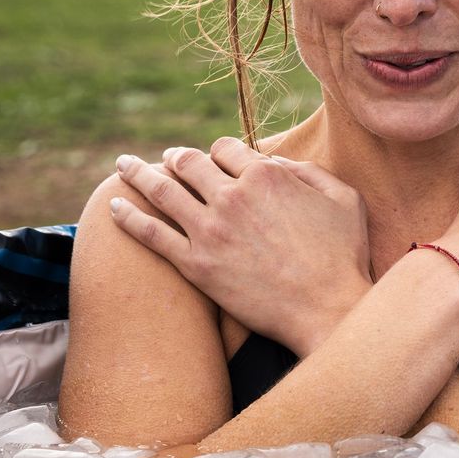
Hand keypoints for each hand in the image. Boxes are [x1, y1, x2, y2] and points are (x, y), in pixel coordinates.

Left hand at [109, 138, 371, 355]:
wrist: (327, 309)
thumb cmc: (343, 256)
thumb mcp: (344, 198)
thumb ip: (309, 171)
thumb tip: (277, 163)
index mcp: (267, 175)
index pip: (227, 148)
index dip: (220, 151)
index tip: (216, 158)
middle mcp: (232, 196)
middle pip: (189, 163)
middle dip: (177, 157)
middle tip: (167, 158)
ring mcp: (209, 230)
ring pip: (161, 191)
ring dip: (138, 173)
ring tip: (124, 166)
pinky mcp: (195, 264)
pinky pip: (150, 233)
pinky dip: (128, 216)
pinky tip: (113, 207)